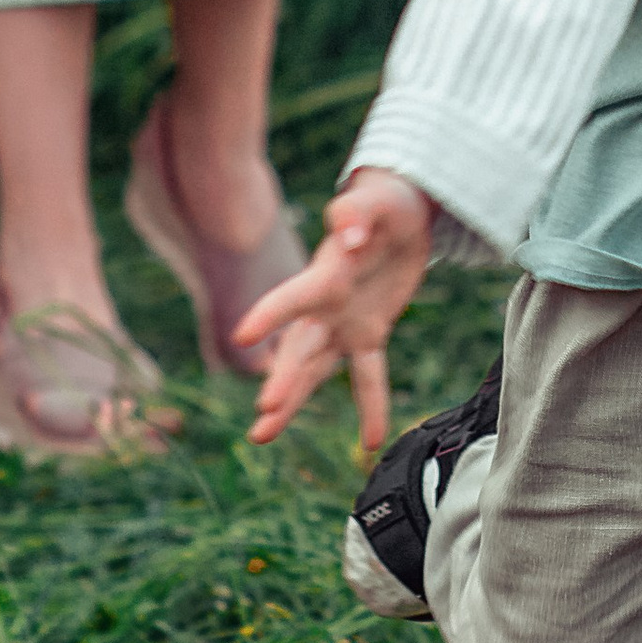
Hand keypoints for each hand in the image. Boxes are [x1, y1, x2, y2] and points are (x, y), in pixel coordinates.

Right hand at [240, 167, 433, 449]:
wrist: (399, 217)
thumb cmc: (382, 204)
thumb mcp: (376, 201)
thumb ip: (358, 213)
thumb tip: (349, 231)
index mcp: (326, 272)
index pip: (295, 296)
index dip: (271, 314)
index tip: (242, 336)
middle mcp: (327, 305)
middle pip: (299, 346)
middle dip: (283, 377)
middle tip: (264, 410)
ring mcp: (344, 323)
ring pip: (315, 369)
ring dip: (294, 400)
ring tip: (262, 435)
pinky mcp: (368, 333)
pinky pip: (368, 376)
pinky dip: (370, 406)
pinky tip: (369, 441)